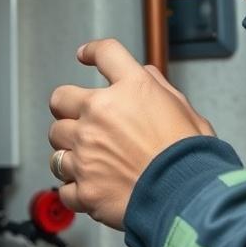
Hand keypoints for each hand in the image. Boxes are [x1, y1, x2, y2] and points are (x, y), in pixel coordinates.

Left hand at [48, 39, 214, 228]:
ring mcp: (86, 151)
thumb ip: (159, 86)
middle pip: (60, 99)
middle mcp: (100, 115)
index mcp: (131, 89)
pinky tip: (89, 185)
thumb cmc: (190, 154)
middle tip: (78, 116)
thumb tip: (146, 74)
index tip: (85, 55)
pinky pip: (63, 185)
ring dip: (69, 147)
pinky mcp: (83, 186)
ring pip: (55, 141)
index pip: (105, 53)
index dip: (93, 51)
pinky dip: (74, 187)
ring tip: (87, 156)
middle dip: (67, 107)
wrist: (186, 195)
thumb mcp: (184, 108)